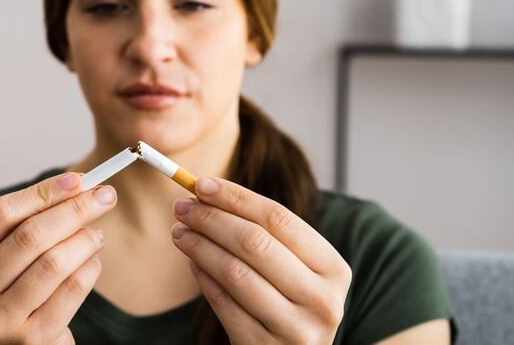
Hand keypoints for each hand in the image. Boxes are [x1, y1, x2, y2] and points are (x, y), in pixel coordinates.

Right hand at [0, 172, 116, 344]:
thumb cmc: (18, 290)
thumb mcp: (10, 256)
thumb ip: (33, 219)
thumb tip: (80, 183)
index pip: (0, 214)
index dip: (43, 192)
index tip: (79, 179)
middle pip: (29, 236)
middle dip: (74, 210)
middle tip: (105, 196)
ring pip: (53, 262)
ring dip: (85, 240)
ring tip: (96, 235)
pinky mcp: (29, 340)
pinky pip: (71, 289)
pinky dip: (90, 269)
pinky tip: (92, 263)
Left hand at [171, 177, 351, 344]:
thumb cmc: (289, 301)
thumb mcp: (293, 268)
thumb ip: (263, 232)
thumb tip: (206, 192)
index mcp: (334, 270)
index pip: (279, 219)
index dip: (236, 197)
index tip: (201, 184)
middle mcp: (322, 301)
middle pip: (255, 243)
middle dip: (212, 219)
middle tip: (182, 207)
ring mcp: (295, 330)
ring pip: (235, 272)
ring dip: (199, 246)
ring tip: (179, 232)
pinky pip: (222, 303)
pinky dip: (202, 277)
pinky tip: (192, 262)